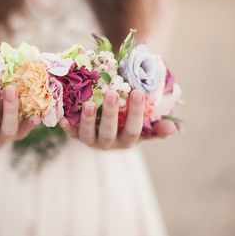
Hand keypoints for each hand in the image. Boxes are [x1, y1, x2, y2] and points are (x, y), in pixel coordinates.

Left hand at [59, 90, 175, 149]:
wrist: (105, 128)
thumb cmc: (127, 122)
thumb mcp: (144, 126)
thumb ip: (156, 127)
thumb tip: (172, 128)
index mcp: (126, 141)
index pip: (133, 130)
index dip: (135, 113)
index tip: (138, 92)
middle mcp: (108, 143)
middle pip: (108, 132)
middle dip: (110, 114)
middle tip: (112, 93)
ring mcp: (90, 140)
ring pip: (87, 134)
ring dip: (87, 119)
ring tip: (89, 103)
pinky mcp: (75, 135)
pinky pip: (69, 132)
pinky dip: (65, 125)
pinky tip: (62, 116)